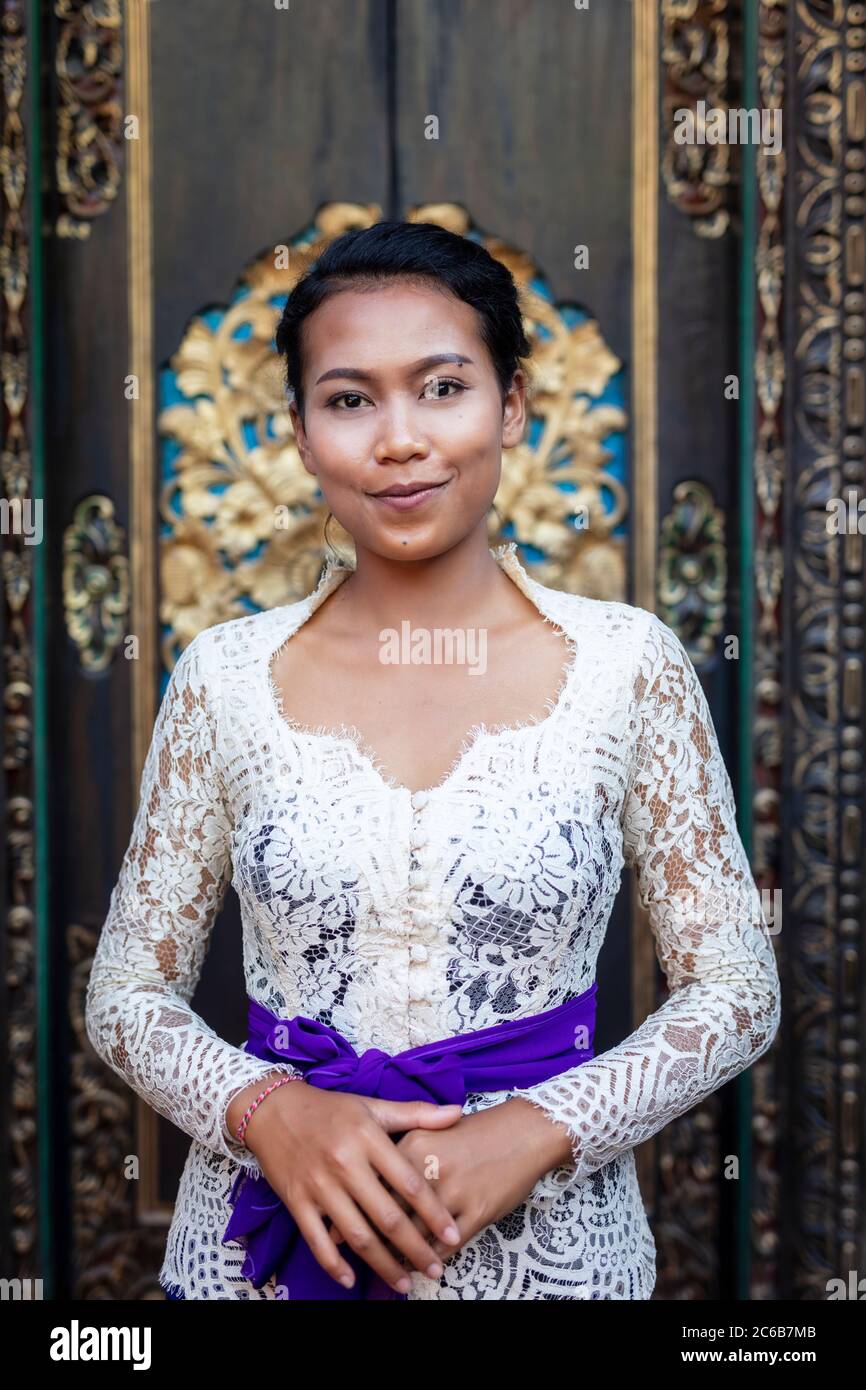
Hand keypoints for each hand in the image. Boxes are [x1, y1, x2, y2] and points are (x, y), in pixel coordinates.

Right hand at [234, 1079, 464, 1293]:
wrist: (274, 1110)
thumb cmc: (330, 1109)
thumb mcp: (373, 1106)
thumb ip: (415, 1114)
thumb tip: (457, 1113)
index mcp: (368, 1138)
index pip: (408, 1182)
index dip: (433, 1212)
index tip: (453, 1236)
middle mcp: (345, 1164)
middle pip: (386, 1216)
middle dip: (414, 1249)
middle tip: (435, 1270)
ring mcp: (319, 1186)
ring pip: (356, 1235)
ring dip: (382, 1264)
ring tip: (404, 1284)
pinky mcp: (296, 1201)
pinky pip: (317, 1241)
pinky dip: (334, 1264)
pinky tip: (352, 1279)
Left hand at [329, 1097, 573, 1267]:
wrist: (524, 1130)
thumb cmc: (474, 1132)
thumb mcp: (430, 1132)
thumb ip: (397, 1157)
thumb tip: (359, 1188)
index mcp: (412, 1144)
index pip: (372, 1185)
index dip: (352, 1212)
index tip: (335, 1232)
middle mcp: (429, 1168)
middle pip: (389, 1213)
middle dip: (371, 1241)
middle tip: (359, 1258)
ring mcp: (454, 1191)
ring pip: (416, 1235)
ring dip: (401, 1257)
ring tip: (391, 1269)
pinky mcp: (477, 1211)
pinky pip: (446, 1245)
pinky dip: (432, 1259)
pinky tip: (424, 1266)